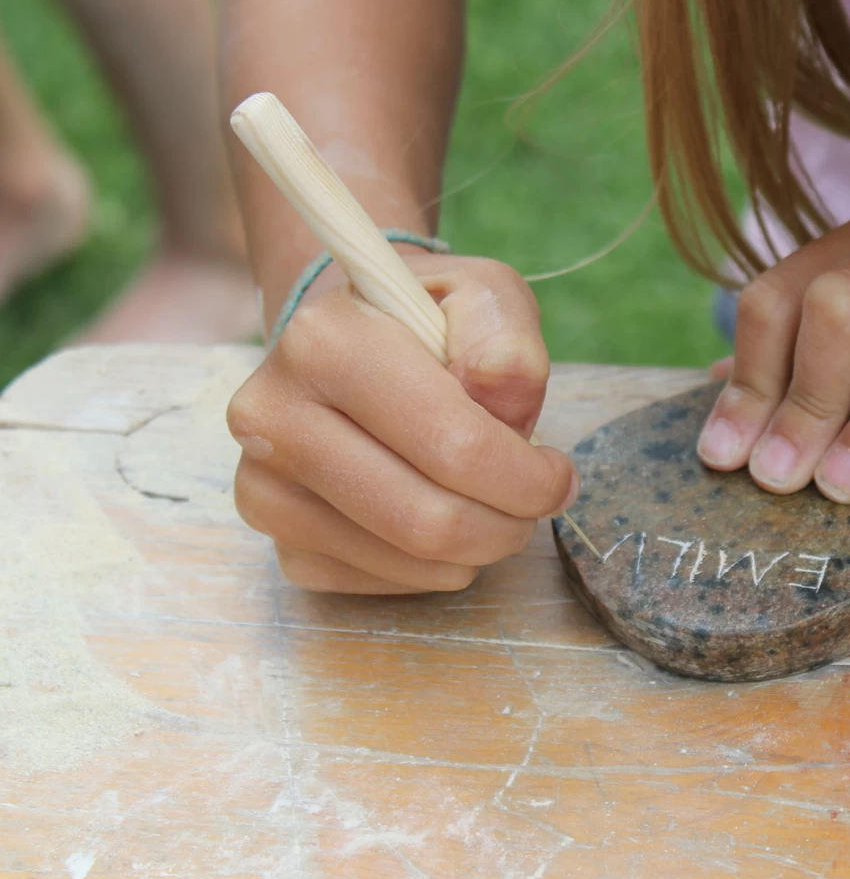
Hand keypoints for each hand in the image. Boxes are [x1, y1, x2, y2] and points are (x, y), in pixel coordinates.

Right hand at [227, 253, 576, 593]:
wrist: (345, 345)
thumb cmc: (423, 320)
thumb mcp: (480, 295)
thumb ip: (506, 336)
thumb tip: (500, 396)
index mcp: (325, 342)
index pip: (455, 446)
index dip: (529, 478)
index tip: (557, 474)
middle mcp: (273, 415)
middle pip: (429, 521)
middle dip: (508, 525)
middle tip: (533, 504)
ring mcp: (263, 484)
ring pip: (409, 562)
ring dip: (476, 548)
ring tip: (488, 502)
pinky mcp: (274, 538)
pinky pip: (380, 583)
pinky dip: (431, 566)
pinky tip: (433, 512)